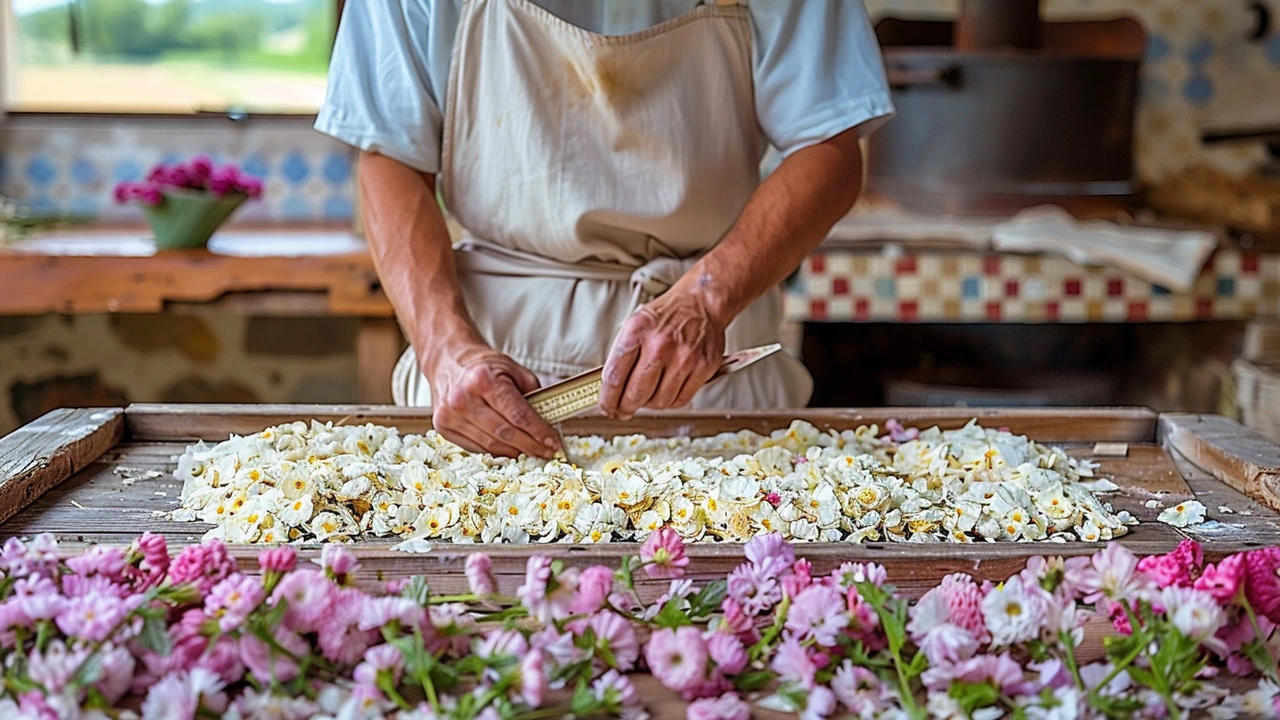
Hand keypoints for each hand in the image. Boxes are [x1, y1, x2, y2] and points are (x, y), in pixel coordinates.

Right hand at [424, 342, 560, 458]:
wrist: (447, 360)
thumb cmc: (482, 365)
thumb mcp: (512, 368)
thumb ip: (532, 393)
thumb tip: (549, 421)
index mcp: (483, 379)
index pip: (518, 414)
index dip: (539, 432)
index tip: (554, 442)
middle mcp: (463, 398)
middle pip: (505, 433)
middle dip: (531, 446)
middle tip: (548, 452)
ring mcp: (449, 415)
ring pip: (491, 445)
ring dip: (515, 452)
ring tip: (532, 452)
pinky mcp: (442, 427)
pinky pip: (477, 448)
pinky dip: (497, 451)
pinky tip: (510, 449)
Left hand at [599, 289, 725, 419]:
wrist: (701, 303)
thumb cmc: (667, 315)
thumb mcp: (635, 325)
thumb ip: (622, 356)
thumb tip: (610, 389)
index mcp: (637, 331)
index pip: (614, 376)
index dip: (607, 399)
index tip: (606, 407)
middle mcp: (660, 344)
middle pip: (636, 394)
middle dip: (626, 407)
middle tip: (623, 409)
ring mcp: (684, 357)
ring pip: (659, 402)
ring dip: (649, 404)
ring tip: (648, 394)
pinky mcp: (703, 368)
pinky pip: (680, 400)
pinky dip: (670, 401)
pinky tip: (666, 390)